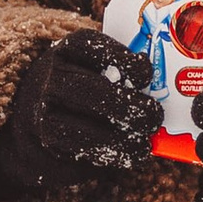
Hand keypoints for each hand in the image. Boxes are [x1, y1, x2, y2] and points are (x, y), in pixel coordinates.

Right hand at [0, 38, 157, 201]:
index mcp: (67, 50)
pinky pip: (79, 148)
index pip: (88, 44)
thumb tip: (166, 86)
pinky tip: (131, 157)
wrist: (36, 126)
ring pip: (80, 124)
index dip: (120, 57)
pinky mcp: (46, 139)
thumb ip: (123, 74)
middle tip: (154, 117)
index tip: (146, 73)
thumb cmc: (83, 94)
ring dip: (120, 138)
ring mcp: (42, 108)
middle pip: (88, 88)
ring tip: (145, 144)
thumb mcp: (96, 73)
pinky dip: (111, 154)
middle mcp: (50, 76)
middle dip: (126, 105)